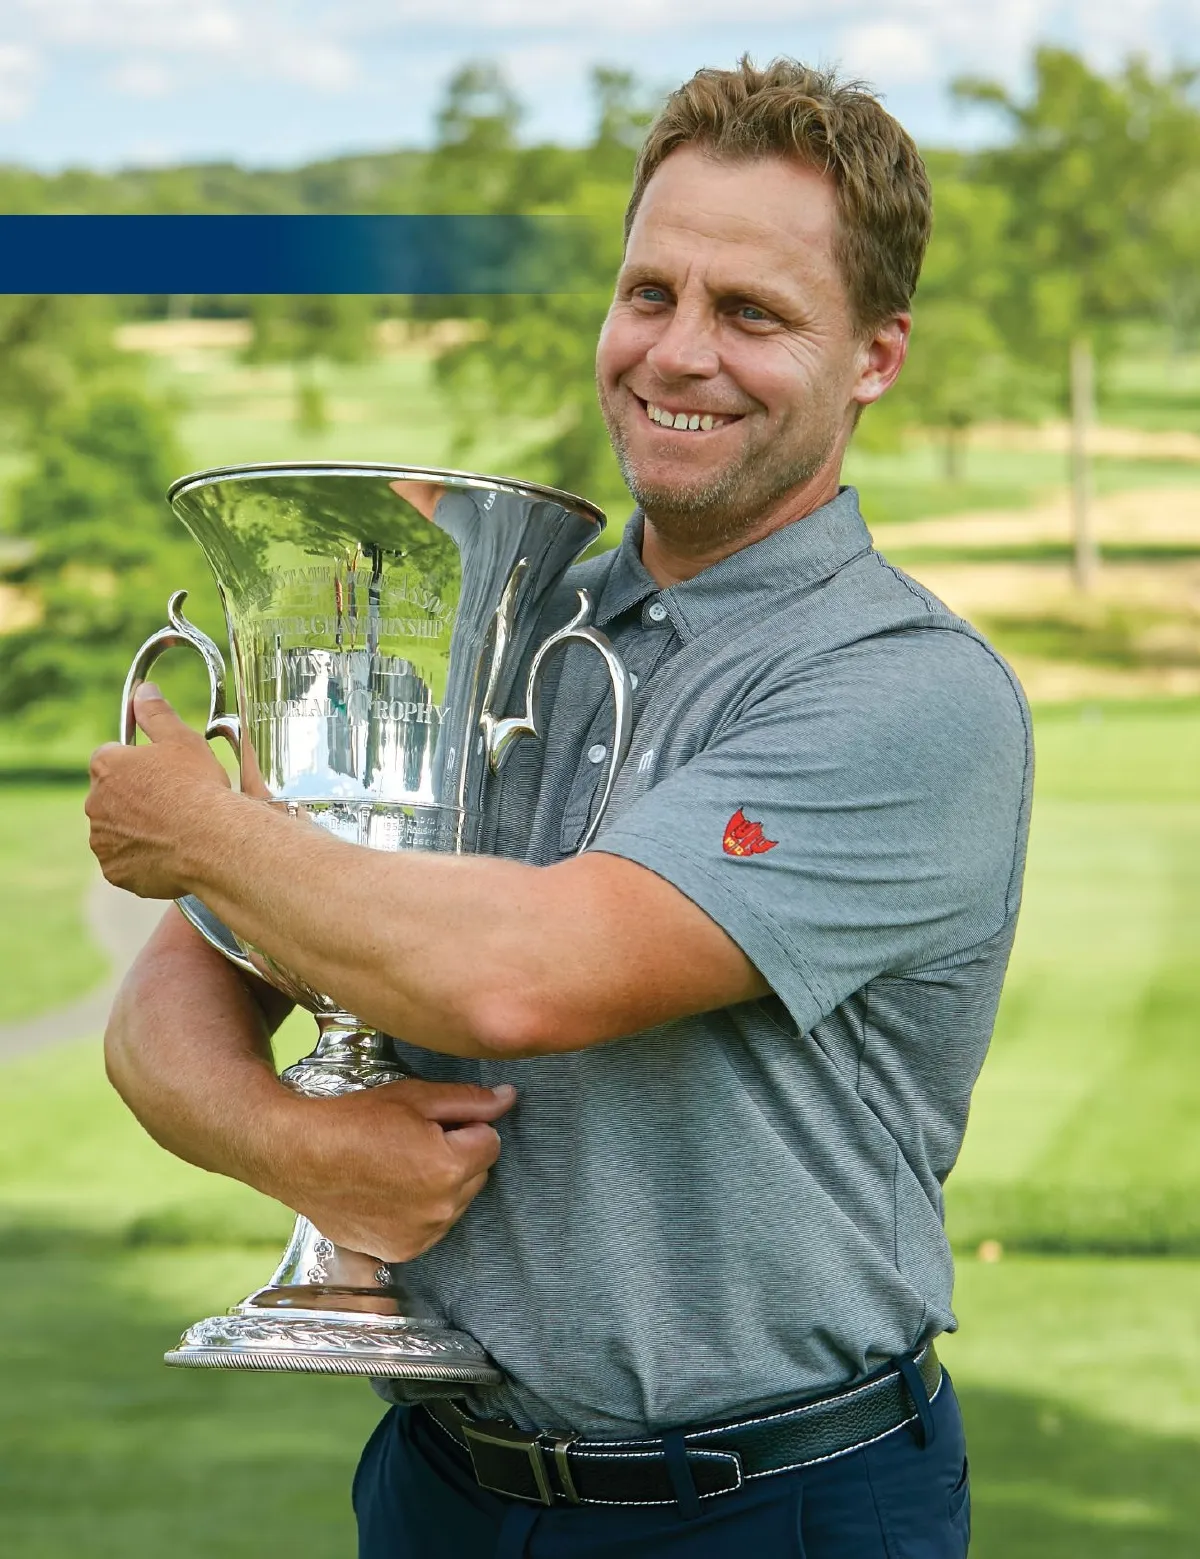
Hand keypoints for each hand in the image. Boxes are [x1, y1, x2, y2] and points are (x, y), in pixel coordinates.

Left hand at [86, 682, 231, 897]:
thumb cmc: (197, 787)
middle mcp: (95, 804)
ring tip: (175, 831)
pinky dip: (143, 860)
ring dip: (137, 830)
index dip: (136, 765)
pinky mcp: (115, 872)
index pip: (109, 758)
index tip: (160, 773)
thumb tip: (143, 691)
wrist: (211, 840)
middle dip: (134, 799)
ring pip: (117, 832)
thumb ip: (157, 714)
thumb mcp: (182, 740)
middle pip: (111, 797)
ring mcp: (103, 841)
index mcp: (106, 767)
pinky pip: (126, 863)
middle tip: (172, 803)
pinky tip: (170, 854)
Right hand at [265, 1078, 516, 1262]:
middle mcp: (441, 1208)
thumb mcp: (415, 1097)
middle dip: (458, 1156)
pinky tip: (389, 1191)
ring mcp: (421, 1235)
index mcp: (450, 1167)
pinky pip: (432, 1227)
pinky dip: (420, 1211)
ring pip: (456, 1203)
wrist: (297, 1155)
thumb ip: (469, 1100)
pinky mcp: (400, 1251)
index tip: (434, 1123)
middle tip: (413, 1140)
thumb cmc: (354, 1120)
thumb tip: (510, 1098)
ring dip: (441, 1186)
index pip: (491, 1142)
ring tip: (398, 1165)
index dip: (466, 1127)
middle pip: (477, 1175)